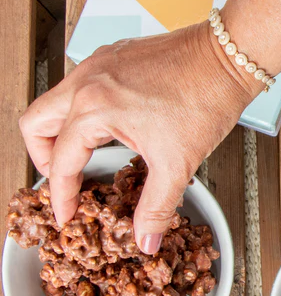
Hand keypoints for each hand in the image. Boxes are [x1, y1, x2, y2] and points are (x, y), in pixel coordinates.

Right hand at [19, 22, 256, 253]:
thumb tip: (146, 239)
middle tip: (65, 179)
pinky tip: (109, 126)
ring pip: (55, 100)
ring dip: (61, 131)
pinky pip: (81, 85)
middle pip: (36, 123)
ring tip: (84, 156)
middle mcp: (88, 80)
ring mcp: (100, 63)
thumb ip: (156, 207)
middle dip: (43, 157)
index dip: (62, 195)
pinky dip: (82, 110)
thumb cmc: (206, 99)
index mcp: (95, 107)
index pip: (62, 160)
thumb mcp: (178, 163)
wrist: (229, 57)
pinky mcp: (114, 55)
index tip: (67, 213)